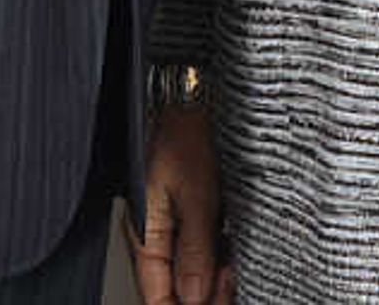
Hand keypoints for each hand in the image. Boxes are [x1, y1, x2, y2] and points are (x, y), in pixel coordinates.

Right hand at [129, 104, 234, 304]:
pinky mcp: (189, 210)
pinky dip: (218, 256)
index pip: (157, 295)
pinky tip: (232, 254)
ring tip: (232, 270)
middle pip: (174, 287)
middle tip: (228, 286)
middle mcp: (154, 232)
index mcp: (146, 233)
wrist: (192, 93)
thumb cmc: (185, 131)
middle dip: (204, 296)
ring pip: (190, 270)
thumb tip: (195, 299)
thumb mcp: (198, 195)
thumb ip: (196, 250)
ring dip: (213, 277)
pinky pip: (200, 247)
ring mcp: (171, 222)